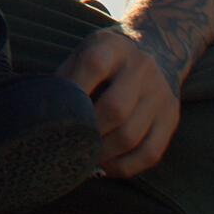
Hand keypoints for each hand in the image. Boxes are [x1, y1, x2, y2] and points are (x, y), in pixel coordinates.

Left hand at [64, 26, 181, 178]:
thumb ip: (66, 76)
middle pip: (115, 109)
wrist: (160, 46)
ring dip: (101, 155)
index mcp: (114, 48)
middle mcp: (142, 70)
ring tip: (82, 160)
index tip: (53, 115)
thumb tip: (42, 113)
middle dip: (87, 133)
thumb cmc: (109, 56)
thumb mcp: (86, 51)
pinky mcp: (171, 118)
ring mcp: (160, 95)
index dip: (72, 92)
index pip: (93, 66)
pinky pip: (149, 153)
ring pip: (131, 136)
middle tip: (66, 146)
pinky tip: (105, 166)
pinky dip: (124, 167)